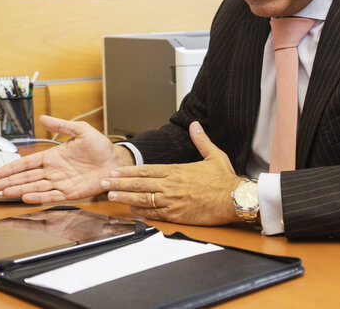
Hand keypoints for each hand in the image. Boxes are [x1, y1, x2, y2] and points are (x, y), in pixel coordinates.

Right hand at [0, 115, 133, 202]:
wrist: (115, 160)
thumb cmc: (100, 146)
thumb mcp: (81, 130)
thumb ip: (61, 125)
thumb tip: (42, 118)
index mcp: (54, 156)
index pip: (29, 162)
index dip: (13, 167)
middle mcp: (55, 171)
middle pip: (28, 177)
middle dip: (11, 181)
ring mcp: (62, 182)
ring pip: (36, 187)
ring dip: (20, 190)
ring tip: (5, 193)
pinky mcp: (71, 192)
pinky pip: (52, 195)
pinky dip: (39, 197)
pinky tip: (26, 198)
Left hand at [100, 122, 240, 224]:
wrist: (236, 198)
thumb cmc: (225, 180)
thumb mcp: (214, 155)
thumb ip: (201, 140)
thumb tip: (195, 125)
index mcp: (176, 170)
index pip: (146, 170)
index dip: (128, 172)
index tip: (115, 172)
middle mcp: (171, 185)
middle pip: (139, 184)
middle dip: (119, 183)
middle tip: (104, 183)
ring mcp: (173, 201)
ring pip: (143, 199)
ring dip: (125, 197)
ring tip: (111, 196)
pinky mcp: (178, 215)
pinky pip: (155, 214)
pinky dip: (142, 213)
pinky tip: (132, 212)